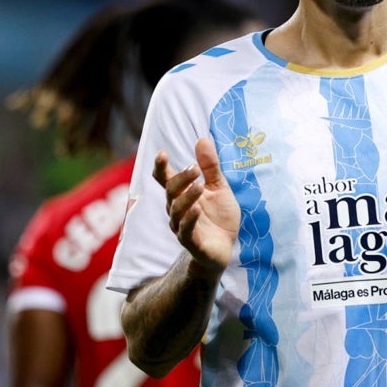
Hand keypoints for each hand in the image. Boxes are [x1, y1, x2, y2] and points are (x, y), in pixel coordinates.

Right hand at [153, 136, 240, 271]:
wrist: (225, 247)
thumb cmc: (218, 216)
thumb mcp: (219, 187)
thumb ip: (210, 166)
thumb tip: (202, 139)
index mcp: (182, 194)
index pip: (165, 179)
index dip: (160, 167)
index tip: (161, 154)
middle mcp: (177, 209)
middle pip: (171, 191)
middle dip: (180, 179)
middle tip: (194, 168)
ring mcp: (182, 227)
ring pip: (177, 210)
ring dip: (187, 197)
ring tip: (199, 186)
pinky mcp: (192, 243)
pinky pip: (186, 231)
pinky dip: (190, 219)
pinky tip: (197, 209)